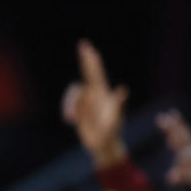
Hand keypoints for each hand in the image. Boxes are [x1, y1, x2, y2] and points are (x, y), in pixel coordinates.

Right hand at [61, 39, 128, 167]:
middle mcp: (94, 94)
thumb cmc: (111, 133)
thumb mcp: (115, 120)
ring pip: (74, 92)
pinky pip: (69, 105)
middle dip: (85, 60)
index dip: (90, 60)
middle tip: (82, 45)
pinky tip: (70, 121)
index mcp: (102, 93)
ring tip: (72, 119)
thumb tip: (122, 89)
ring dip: (70, 103)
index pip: (95, 73)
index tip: (85, 46)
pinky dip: (68, 111)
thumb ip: (118, 105)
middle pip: (87, 74)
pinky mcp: (79, 111)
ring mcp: (86, 102)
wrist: (104, 145)